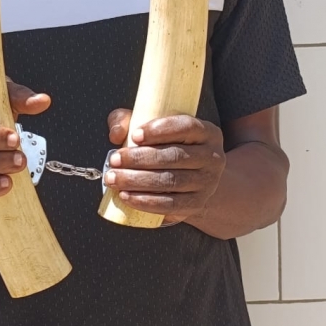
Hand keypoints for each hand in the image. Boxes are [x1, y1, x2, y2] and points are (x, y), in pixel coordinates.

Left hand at [103, 109, 226, 223]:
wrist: (192, 180)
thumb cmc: (166, 147)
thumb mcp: (152, 128)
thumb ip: (129, 121)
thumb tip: (116, 133)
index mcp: (207, 132)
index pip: (186, 127)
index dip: (160, 130)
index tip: (134, 135)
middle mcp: (213, 157)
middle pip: (174, 156)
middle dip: (139, 158)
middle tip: (113, 159)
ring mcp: (207, 183)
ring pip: (170, 181)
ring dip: (137, 180)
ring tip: (113, 178)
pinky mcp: (196, 204)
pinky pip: (170, 205)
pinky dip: (145, 201)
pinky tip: (126, 196)